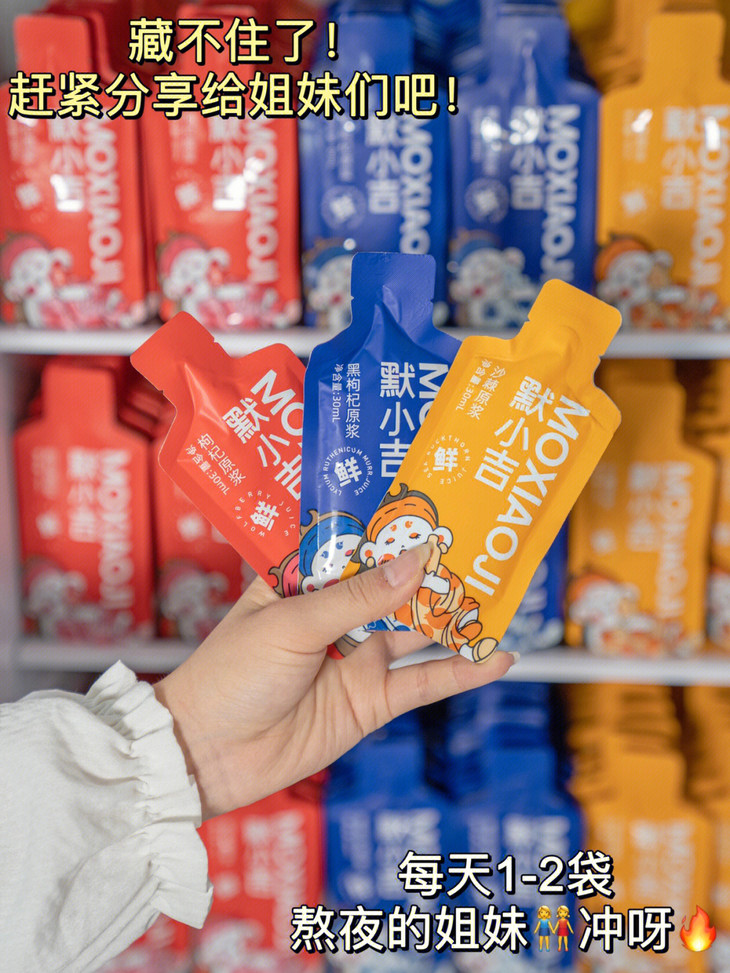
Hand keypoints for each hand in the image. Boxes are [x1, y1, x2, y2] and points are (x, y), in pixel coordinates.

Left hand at [154, 543, 517, 818]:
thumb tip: (413, 562)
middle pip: (394, 586)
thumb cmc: (231, 675)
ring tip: (501, 592)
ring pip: (418, 631)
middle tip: (482, 543)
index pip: (357, 546)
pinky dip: (461, 673)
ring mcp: (357, 658)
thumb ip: (357, 599)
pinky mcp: (372, 701)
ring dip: (455, 616)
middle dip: (434, 568)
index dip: (392, 527)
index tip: (434, 502)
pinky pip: (424, 683)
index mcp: (304, 583)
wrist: (209, 756)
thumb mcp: (292, 624)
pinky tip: (497, 659)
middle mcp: (335, 616)